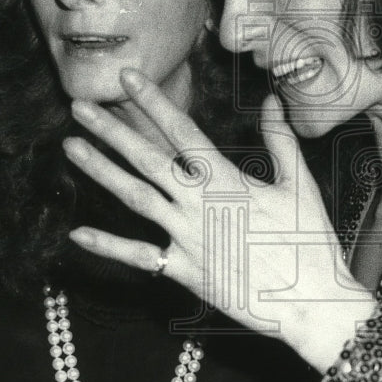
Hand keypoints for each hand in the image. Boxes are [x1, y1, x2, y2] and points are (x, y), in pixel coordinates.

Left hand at [64, 69, 376, 372]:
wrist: (311, 304)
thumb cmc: (310, 243)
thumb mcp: (300, 185)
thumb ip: (280, 140)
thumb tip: (271, 101)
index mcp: (228, 180)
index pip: (182, 131)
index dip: (152, 102)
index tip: (128, 77)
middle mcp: (199, 205)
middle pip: (147, 160)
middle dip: (111, 130)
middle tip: (80, 107)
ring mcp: (186, 238)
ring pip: (135, 198)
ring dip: (100, 171)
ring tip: (71, 147)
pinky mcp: (182, 271)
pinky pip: (138, 256)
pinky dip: (108, 246)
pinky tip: (77, 233)